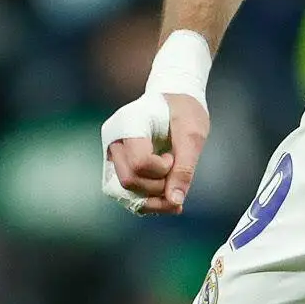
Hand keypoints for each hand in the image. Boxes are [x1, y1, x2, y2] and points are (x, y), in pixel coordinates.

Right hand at [101, 90, 208, 215]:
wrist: (174, 101)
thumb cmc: (184, 111)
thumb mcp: (192, 135)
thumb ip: (185, 168)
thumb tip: (175, 202)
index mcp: (128, 122)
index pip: (139, 162)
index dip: (162, 169)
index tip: (173, 155)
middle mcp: (113, 139)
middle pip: (128, 180)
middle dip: (157, 187)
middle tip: (174, 169)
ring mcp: (111, 154)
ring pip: (123, 192)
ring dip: (152, 199)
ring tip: (175, 192)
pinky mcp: (116, 166)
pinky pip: (124, 193)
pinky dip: (146, 200)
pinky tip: (167, 199)